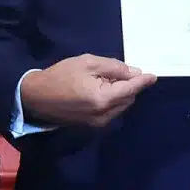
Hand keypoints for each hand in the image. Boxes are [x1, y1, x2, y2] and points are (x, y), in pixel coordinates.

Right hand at [19, 55, 157, 128]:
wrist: (36, 97)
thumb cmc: (60, 76)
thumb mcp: (87, 63)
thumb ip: (113, 67)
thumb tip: (134, 72)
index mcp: (103, 99)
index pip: (131, 89)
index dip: (142, 81)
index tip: (153, 76)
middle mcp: (104, 115)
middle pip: (128, 98)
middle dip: (128, 85)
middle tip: (115, 71)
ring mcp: (98, 123)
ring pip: (120, 106)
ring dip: (120, 93)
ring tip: (103, 80)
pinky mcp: (92, 126)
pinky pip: (111, 111)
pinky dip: (112, 100)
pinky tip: (98, 90)